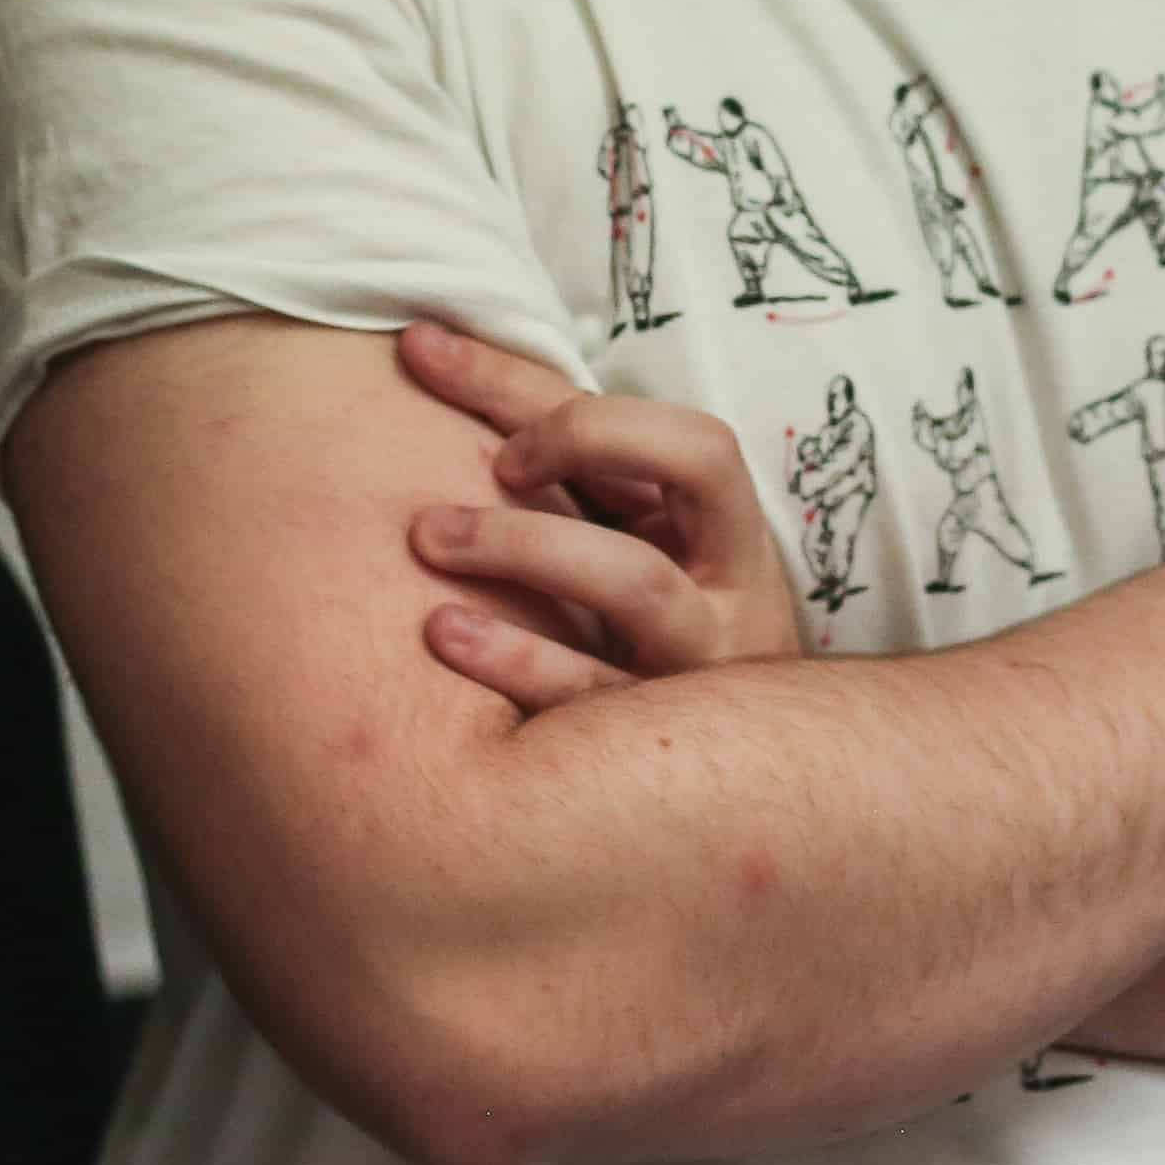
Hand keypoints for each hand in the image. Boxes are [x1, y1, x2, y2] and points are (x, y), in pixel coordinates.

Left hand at [391, 320, 805, 710]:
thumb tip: (447, 370)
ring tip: (427, 539)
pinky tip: (445, 633)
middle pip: (691, 473)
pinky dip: (516, 660)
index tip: (451, 378)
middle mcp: (733, 586)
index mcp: (726, 528)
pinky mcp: (658, 748)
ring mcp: (701, 667)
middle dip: (572, 438)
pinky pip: (589, 696)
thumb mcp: (638, 558)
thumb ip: (580, 483)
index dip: (575, 400)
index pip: (681, 427)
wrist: (737, 794)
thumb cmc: (648, 649)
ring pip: (636, 582)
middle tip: (473, 433)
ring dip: (524, 545)